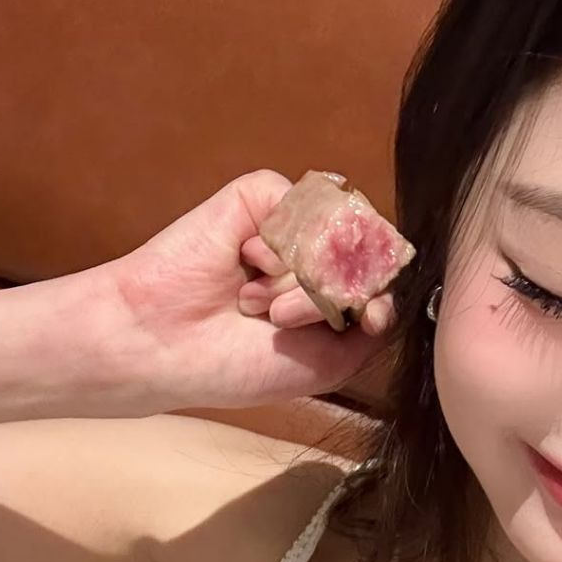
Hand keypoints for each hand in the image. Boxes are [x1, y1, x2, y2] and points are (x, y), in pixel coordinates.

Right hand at [109, 169, 396, 412]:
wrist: (169, 347)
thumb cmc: (240, 364)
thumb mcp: (331, 362)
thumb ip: (375, 322)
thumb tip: (393, 275)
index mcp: (335, 292)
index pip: (388, 277)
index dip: (381, 297)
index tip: (363, 322)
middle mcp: (318, 254)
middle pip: (367, 254)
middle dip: (333, 296)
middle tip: (281, 321)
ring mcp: (291, 224)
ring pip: (336, 234)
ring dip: (300, 280)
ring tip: (255, 304)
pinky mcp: (261, 197)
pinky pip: (301, 207)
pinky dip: (277, 248)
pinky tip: (245, 267)